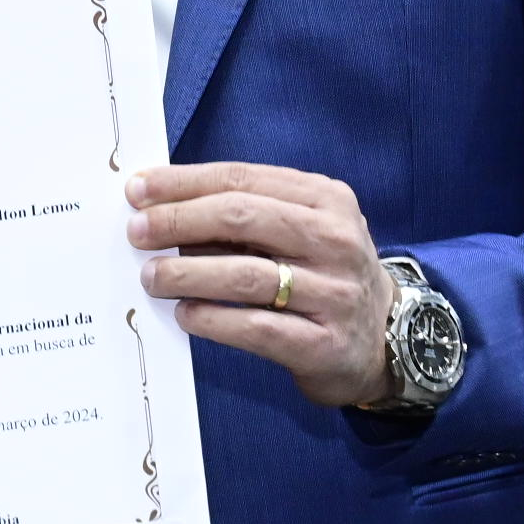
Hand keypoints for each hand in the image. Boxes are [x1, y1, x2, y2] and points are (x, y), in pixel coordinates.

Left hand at [126, 163, 396, 408]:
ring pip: (246, 275)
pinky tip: (185, 314)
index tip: (138, 190)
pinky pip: (257, 328)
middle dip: (179, 221)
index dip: (184, 182)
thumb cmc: (325, 273)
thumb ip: (246, 214)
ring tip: (152, 276)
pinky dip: (213, 319)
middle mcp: (336, 240)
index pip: (242, 179)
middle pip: (242, 218)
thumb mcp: (301, 229)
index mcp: (326, 199)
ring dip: (188, 272)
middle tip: (137, 231)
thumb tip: (161, 207)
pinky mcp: (324, 344)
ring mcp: (335, 294)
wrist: (386, 339)